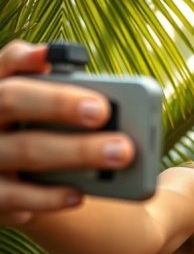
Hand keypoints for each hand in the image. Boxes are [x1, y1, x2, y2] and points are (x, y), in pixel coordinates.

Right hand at [0, 40, 134, 224]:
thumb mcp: (56, 114)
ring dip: (76, 151)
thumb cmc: (52, 133)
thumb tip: (117, 103)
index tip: (50, 56)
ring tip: (120, 152)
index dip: (24, 58)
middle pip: (12, 100)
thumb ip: (74, 99)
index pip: (5, 64)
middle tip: (102, 111)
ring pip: (26, 149)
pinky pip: (15, 197)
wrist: (27, 183)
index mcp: (2, 89)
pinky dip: (48, 197)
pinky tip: (79, 195)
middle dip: (58, 103)